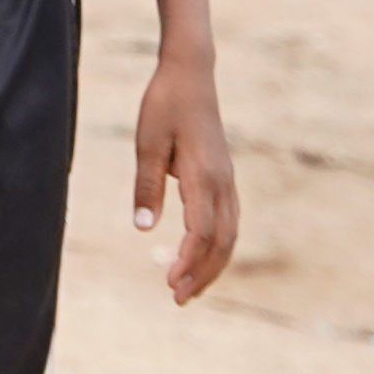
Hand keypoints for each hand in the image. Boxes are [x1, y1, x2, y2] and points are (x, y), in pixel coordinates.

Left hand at [128, 58, 240, 303]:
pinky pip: (229, 220)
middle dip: (203, 274)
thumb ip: (146, 186)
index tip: (170, 283)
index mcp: (203, 176)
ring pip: (230, 234)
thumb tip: (143, 229)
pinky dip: (218, 245)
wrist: (191, 74)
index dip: (187, 262)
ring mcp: (227, 180)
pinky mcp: (224, 177)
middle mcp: (222, 182)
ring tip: (190, 288)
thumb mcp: (147, 143)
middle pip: (221, 241)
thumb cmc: (164, 105)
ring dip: (212, 264)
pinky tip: (201, 257)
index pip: (201, 232)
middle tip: (179, 300)